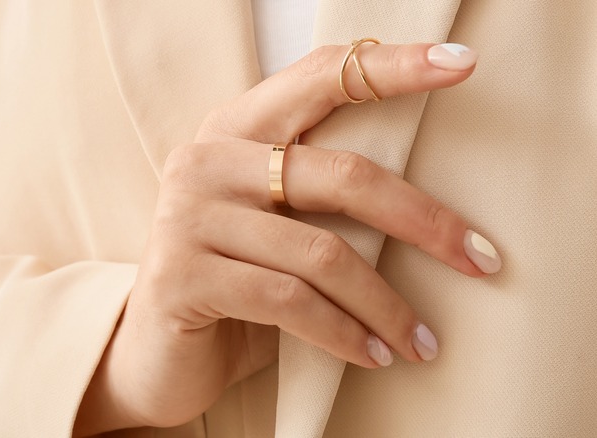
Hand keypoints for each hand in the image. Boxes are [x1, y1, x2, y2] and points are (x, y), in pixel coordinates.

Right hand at [74, 42, 498, 434]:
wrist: (155, 354)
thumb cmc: (234, 287)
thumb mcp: (277, 230)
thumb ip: (321, 196)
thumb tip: (433, 206)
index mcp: (234, 133)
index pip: (319, 79)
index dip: (392, 67)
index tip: (461, 65)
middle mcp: (206, 161)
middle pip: (341, 174)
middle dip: (423, 221)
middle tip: (481, 260)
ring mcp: (188, 216)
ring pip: (321, 253)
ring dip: (385, 305)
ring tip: (420, 341)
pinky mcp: (182, 275)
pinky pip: (289, 300)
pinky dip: (344, 333)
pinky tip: (374, 355)